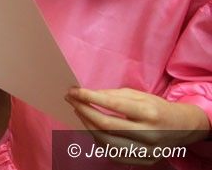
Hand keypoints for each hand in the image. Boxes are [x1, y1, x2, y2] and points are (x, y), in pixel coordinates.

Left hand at [66, 87, 210, 164]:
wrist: (181, 128)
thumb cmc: (156, 107)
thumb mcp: (139, 95)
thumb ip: (113, 95)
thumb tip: (87, 95)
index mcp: (150, 113)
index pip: (115, 105)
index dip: (91, 97)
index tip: (74, 91)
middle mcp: (149, 134)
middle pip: (107, 125)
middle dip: (85, 111)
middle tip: (71, 100)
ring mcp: (145, 151)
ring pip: (107, 142)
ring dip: (87, 126)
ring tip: (79, 112)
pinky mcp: (142, 161)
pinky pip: (112, 153)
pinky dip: (97, 139)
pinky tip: (91, 127)